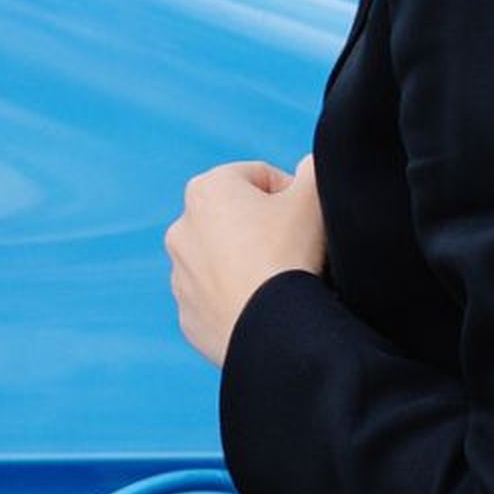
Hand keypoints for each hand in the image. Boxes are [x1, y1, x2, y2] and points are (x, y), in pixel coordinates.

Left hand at [165, 154, 326, 366]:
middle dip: (265, 229)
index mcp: (206, 190)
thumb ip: (314, 167)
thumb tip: (310, 164)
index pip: (259, 177)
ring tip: (280, 280)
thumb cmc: (290, 255)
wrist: (272, 330)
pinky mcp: (188, 314)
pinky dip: (238, 298)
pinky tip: (263, 305)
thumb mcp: (314, 196)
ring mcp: (180, 275)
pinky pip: (217, 298)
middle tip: (296, 250)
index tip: (306, 219)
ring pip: (224, 260)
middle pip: (238, 219)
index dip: (290, 195)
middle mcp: (181, 229)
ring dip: (249, 263)